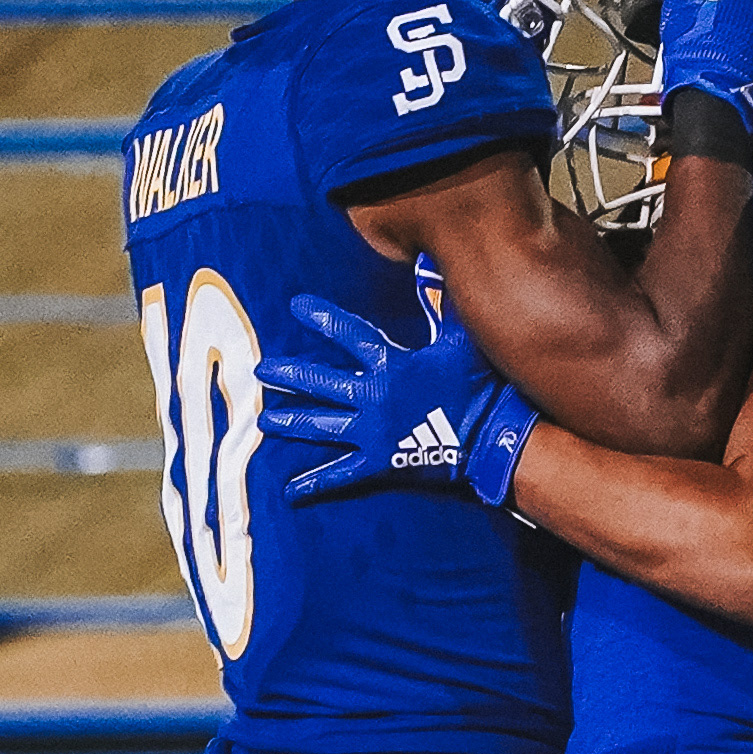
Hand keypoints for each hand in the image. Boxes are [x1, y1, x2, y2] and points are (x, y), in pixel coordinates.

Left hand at [258, 276, 539, 506]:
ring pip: (321, 426)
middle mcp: (372, 397)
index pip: (348, 334)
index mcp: (390, 364)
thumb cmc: (480, 388)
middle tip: (262, 371)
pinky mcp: (378, 464)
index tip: (296, 306)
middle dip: (289, 374)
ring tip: (265, 421)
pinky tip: (289, 492)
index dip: (321, 317)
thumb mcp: (462, 342)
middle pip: (320, 382)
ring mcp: (371, 433)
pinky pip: (340, 476)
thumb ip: (442, 303)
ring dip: (291, 422)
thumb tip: (432, 261)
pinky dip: (314, 484)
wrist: (490, 439)